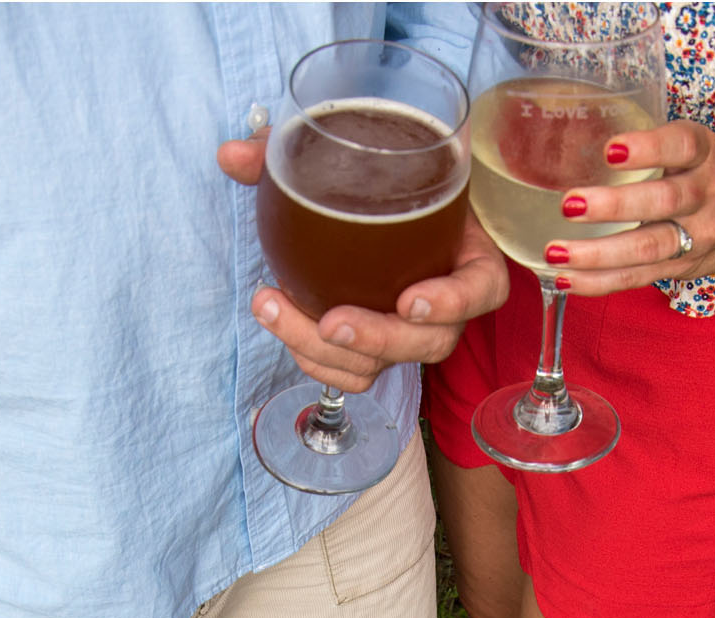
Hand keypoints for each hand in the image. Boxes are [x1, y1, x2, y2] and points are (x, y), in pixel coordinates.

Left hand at [216, 135, 508, 393]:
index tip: (409, 298)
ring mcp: (408, 331)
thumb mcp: (352, 151)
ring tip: (275, 310)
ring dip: (326, 351)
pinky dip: (314, 359)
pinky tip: (279, 323)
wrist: (370, 201)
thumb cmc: (377, 177)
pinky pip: (352, 372)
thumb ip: (293, 147)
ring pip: (382, 364)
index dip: (454, 301)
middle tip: (330, 323)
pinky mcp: (374, 347)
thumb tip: (231, 155)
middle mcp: (445, 301)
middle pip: (429, 341)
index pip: (483, 288)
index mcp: (465, 251)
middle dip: (377, 339)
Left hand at [545, 120, 714, 297]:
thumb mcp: (683, 149)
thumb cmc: (694, 176)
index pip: (681, 146)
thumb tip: (566, 137)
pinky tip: (565, 278)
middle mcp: (704, 195)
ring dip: (598, 253)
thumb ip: (642, 145)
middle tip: (569, 204)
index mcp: (702, 155)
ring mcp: (695, 237)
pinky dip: (598, 282)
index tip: (609, 150)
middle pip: (663, 201)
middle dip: (613, 205)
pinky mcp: (679, 269)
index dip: (648, 148)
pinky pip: (636, 278)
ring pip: (648, 247)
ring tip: (556, 251)